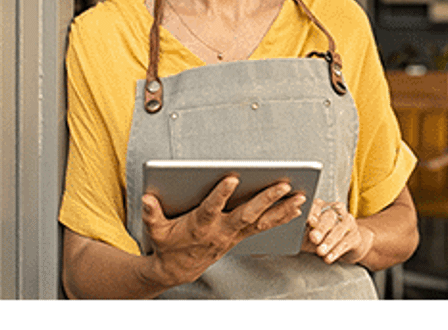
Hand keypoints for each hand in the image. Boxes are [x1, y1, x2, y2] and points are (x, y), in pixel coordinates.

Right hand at [141, 176, 305, 286]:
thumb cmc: (168, 244)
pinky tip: (297, 207)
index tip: (232, 178)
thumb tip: (147, 198)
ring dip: (282, 209)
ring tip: (301, 196)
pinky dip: (282, 217)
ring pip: (262, 221)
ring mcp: (234, 234)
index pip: (212, 208)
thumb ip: (152, 213)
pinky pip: (265, 226)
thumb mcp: (155, 230)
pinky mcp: (241, 236)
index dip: (221, 194)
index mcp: (200, 225)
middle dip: (266, 199)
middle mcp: (222, 230)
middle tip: (283, 184)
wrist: (178, 269)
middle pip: (247, 213)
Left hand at [301, 199, 373, 264]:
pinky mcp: (356, 236)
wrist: (348, 246)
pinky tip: (329, 257)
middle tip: (313, 238)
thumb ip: (305, 229)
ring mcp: (348, 222)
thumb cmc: (324, 237)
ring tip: (320, 251)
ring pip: (338, 230)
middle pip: (329, 217)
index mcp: (323, 206)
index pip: (317, 206)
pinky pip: (345, 243)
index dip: (312, 213)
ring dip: (328, 242)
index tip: (308, 221)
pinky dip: (336, 251)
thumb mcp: (312, 232)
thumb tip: (294, 230)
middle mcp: (337, 211)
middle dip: (320, 229)